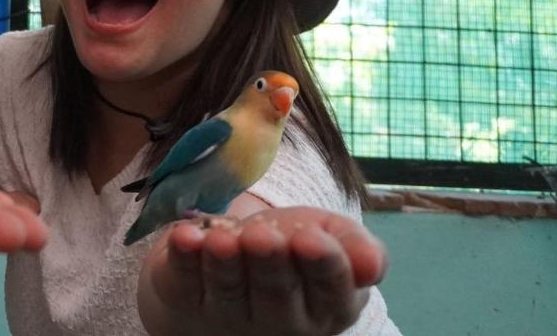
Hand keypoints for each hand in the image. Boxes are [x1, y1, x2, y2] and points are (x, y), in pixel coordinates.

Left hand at [140, 206, 387, 335]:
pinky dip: (183, 258)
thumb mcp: (330, 235)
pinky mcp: (186, 301)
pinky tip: (185, 236)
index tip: (310, 237)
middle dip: (269, 262)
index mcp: (327, 305)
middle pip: (276, 292)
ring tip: (223, 238)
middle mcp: (280, 320)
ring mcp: (230, 316)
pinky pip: (184, 282)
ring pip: (229, 290)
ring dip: (225, 263)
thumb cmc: (290, 243)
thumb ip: (355, 246)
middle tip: (262, 235)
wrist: (232, 245)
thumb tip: (373, 265)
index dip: (321, 264)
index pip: (330, 290)